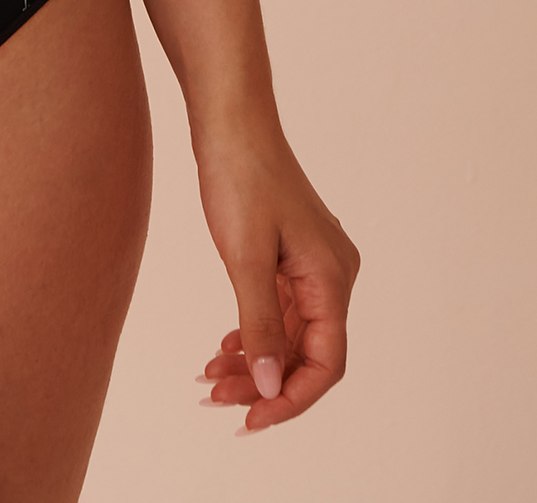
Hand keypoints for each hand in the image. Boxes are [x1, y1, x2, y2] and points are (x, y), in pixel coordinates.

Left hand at [193, 124, 359, 433]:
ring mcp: (311, 265)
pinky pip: (279, 310)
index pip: (326, 363)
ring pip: (288, 334)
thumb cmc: (241, 176)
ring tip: (208, 377)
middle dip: (262, 382)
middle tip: (214, 398)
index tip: (251, 420)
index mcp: (332, 278)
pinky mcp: (289, 254)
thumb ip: (259, 322)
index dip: (291, 398)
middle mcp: (331, 276)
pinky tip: (224, 347)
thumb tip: (267, 385)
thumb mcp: (245, 255)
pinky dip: (252, 332)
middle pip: (305, 352)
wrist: (230, 120)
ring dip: (253, 360)